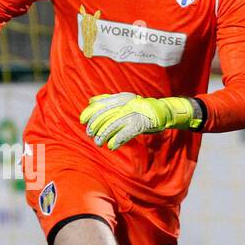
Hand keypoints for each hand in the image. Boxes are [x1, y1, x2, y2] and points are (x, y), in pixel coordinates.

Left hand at [80, 93, 199, 149]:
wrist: (162, 112)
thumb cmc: (140, 109)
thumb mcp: (124, 102)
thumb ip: (108, 100)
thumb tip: (90, 101)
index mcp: (121, 97)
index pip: (102, 103)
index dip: (90, 112)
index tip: (82, 120)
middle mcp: (126, 104)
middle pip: (105, 115)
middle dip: (95, 125)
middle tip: (90, 134)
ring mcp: (133, 114)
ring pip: (113, 125)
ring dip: (104, 135)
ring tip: (99, 143)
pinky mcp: (140, 124)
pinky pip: (125, 133)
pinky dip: (117, 140)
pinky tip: (111, 146)